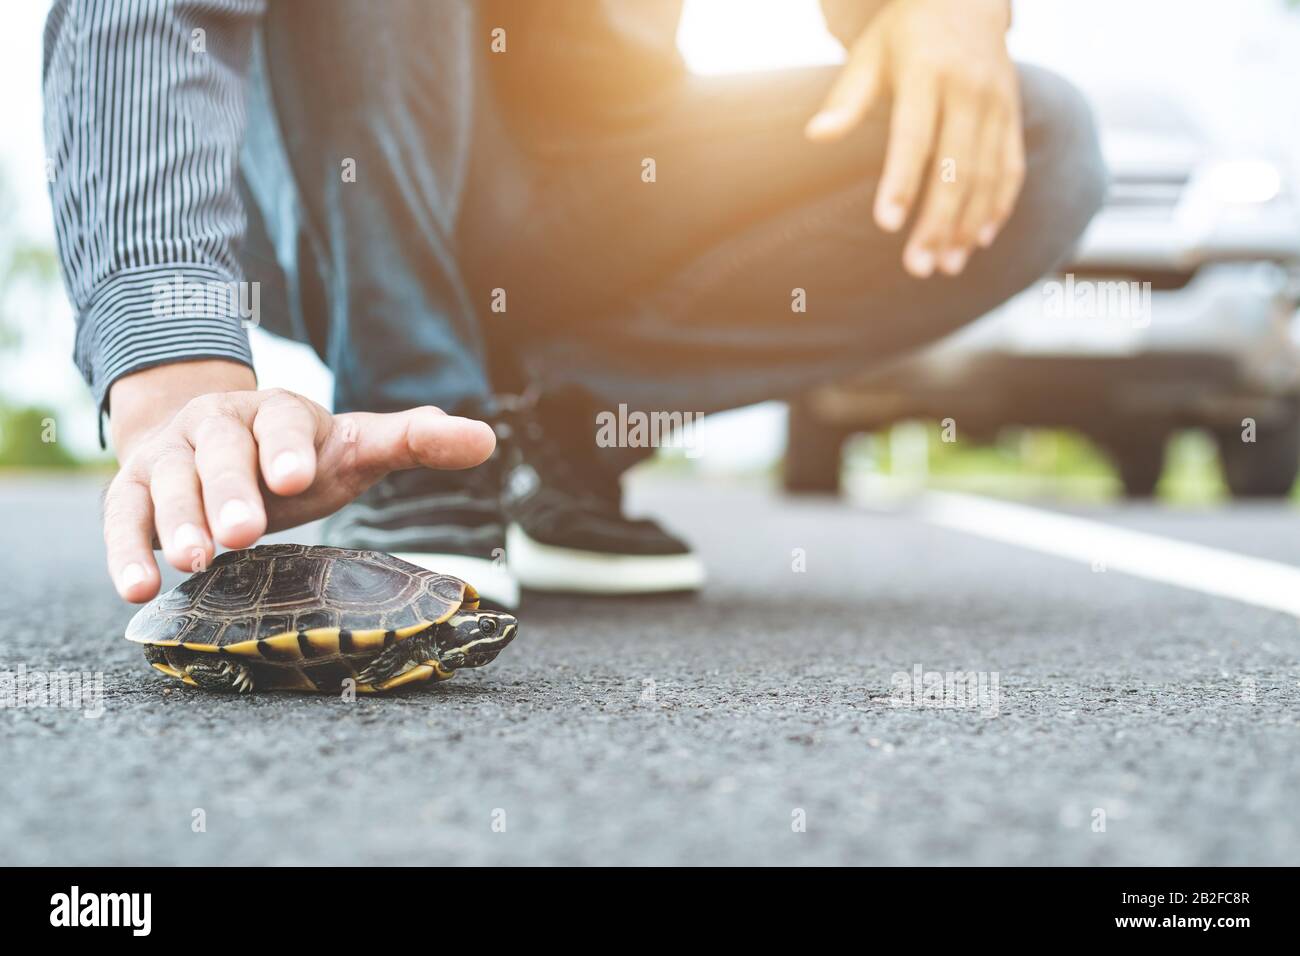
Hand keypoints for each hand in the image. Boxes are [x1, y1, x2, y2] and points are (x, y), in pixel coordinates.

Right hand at [105, 360, 495, 601]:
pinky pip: (123, 517)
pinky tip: (140, 588)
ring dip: (179, 521)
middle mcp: (218, 426)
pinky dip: (127, 551)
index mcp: (279, 412)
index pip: (285, 422)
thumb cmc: (297, 454)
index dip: (288, 447)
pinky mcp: (131, 490)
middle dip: (230, 490)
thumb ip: (415, 441)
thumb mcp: (356, 447)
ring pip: (168, 483)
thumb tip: (487, 438)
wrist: (208, 440)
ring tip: (197, 560)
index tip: (297, 477)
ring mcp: (169, 455)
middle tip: (242, 533)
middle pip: (220, 452)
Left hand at [806, 0, 1021, 277]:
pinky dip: (999, 205)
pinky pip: (1011, 167)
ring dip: (968, 225)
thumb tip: (815, 135)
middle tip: (918, 268)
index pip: (914, 136)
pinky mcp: (1013, 116)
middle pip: (956, 167)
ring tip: (946, 266)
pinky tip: (979, 240)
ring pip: (987, 175)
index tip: (887, 225)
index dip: (902, 181)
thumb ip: (848, 98)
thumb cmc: (903, 34)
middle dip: (938, 221)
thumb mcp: (870, 54)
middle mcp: (969, 90)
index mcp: (928, 73)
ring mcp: (998, 104)